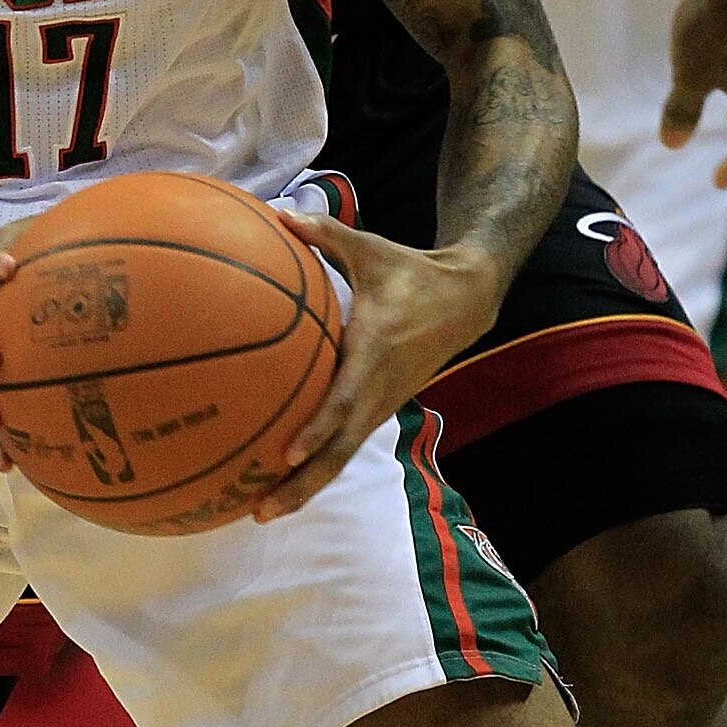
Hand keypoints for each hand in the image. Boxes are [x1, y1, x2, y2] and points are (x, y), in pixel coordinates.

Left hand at [253, 214, 500, 520]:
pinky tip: (280, 483)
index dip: (318, 428)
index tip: (288, 453)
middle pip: (340, 449)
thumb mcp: (371, 249)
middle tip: (260, 509)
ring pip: (343, 456)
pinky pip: (345, 447)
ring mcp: (382, 404)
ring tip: (262, 512)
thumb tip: (280, 214)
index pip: (344, 399)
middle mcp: (379, 388)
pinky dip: (317, 469)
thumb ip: (325, 234)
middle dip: (302, 482)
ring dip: (307, 487)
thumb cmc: (410, 272)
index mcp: (374, 352)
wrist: (466, 300)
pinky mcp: (380, 409)